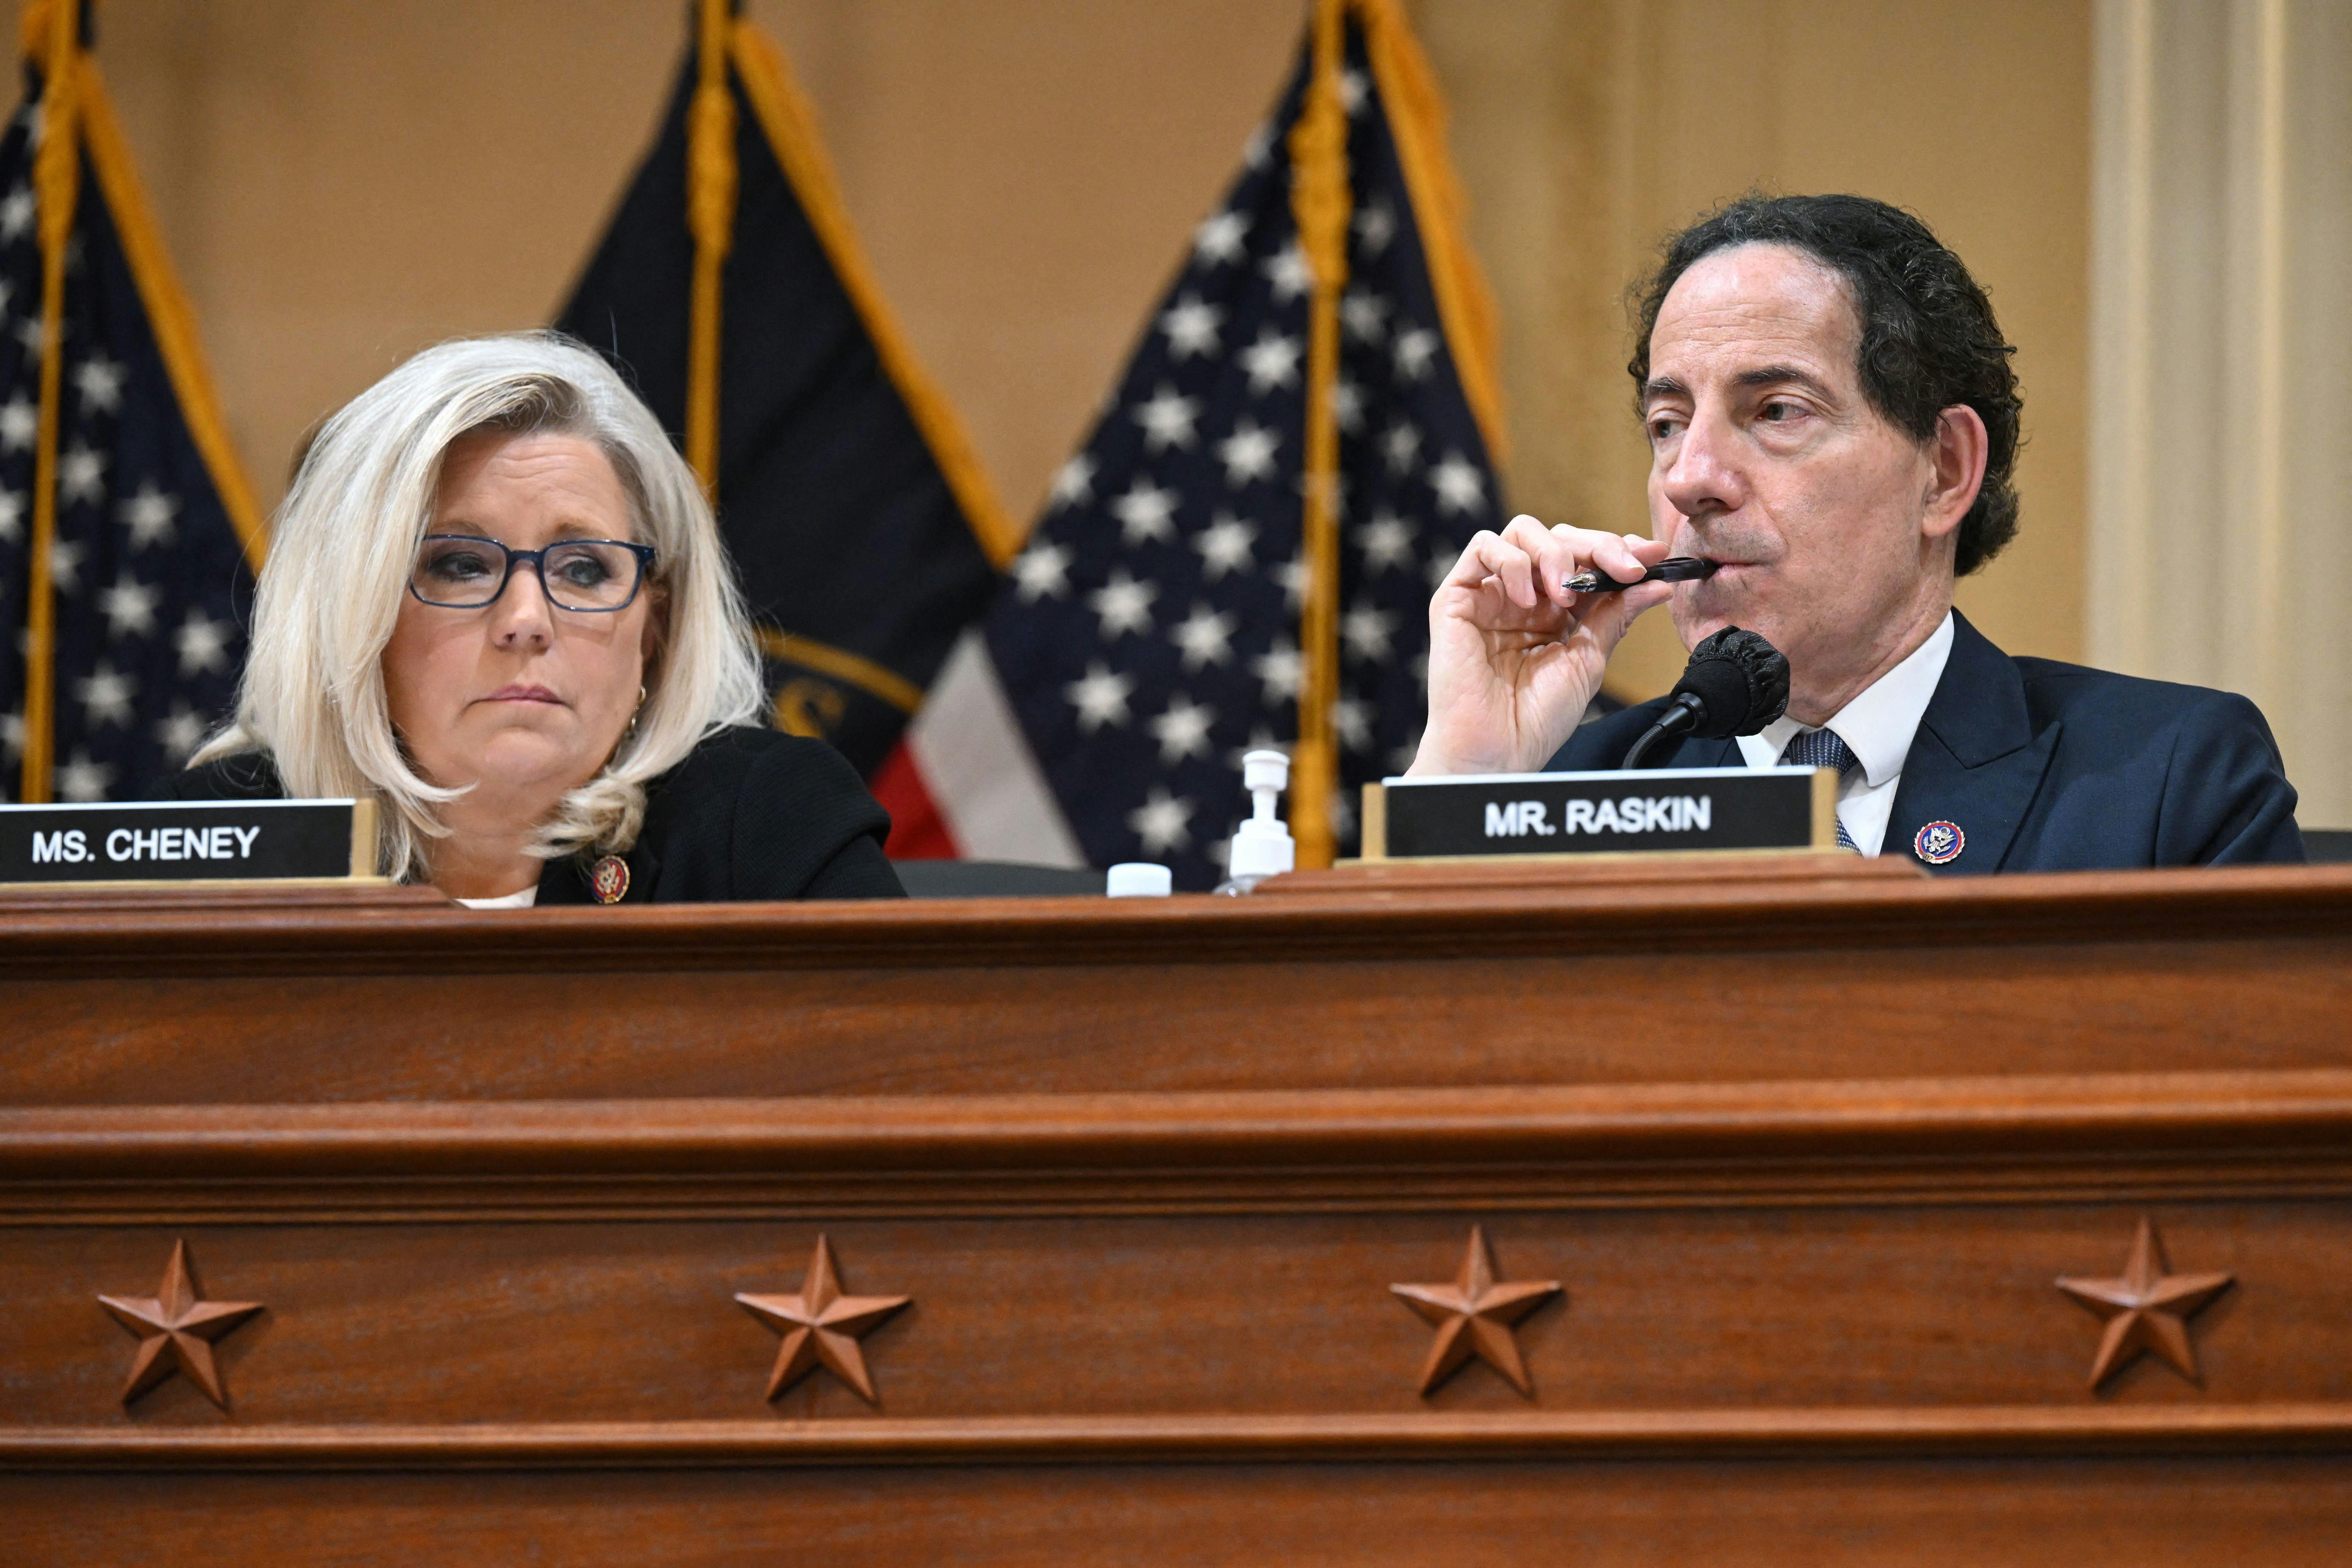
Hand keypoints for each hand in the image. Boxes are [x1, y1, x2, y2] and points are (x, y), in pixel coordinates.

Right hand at [1406, 515, 1670, 775]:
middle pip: (1558, 536)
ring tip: (1566, 594)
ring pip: (1522, 532)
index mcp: (1554, 610)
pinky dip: (1513, 562)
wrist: (1498, 750)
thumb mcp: (1589, 659)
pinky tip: (1528, 599)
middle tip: (1624, 569)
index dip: (1617, 549)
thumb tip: (1658, 582)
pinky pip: (1482, 547)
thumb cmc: (1537, 717)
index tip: (1653, 555)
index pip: (1586, 558)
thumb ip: (1615, 615)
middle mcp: (1522, 595)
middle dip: (1598, 546)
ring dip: (1554, 552)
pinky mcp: (1456, 596)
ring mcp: (1489, 593)